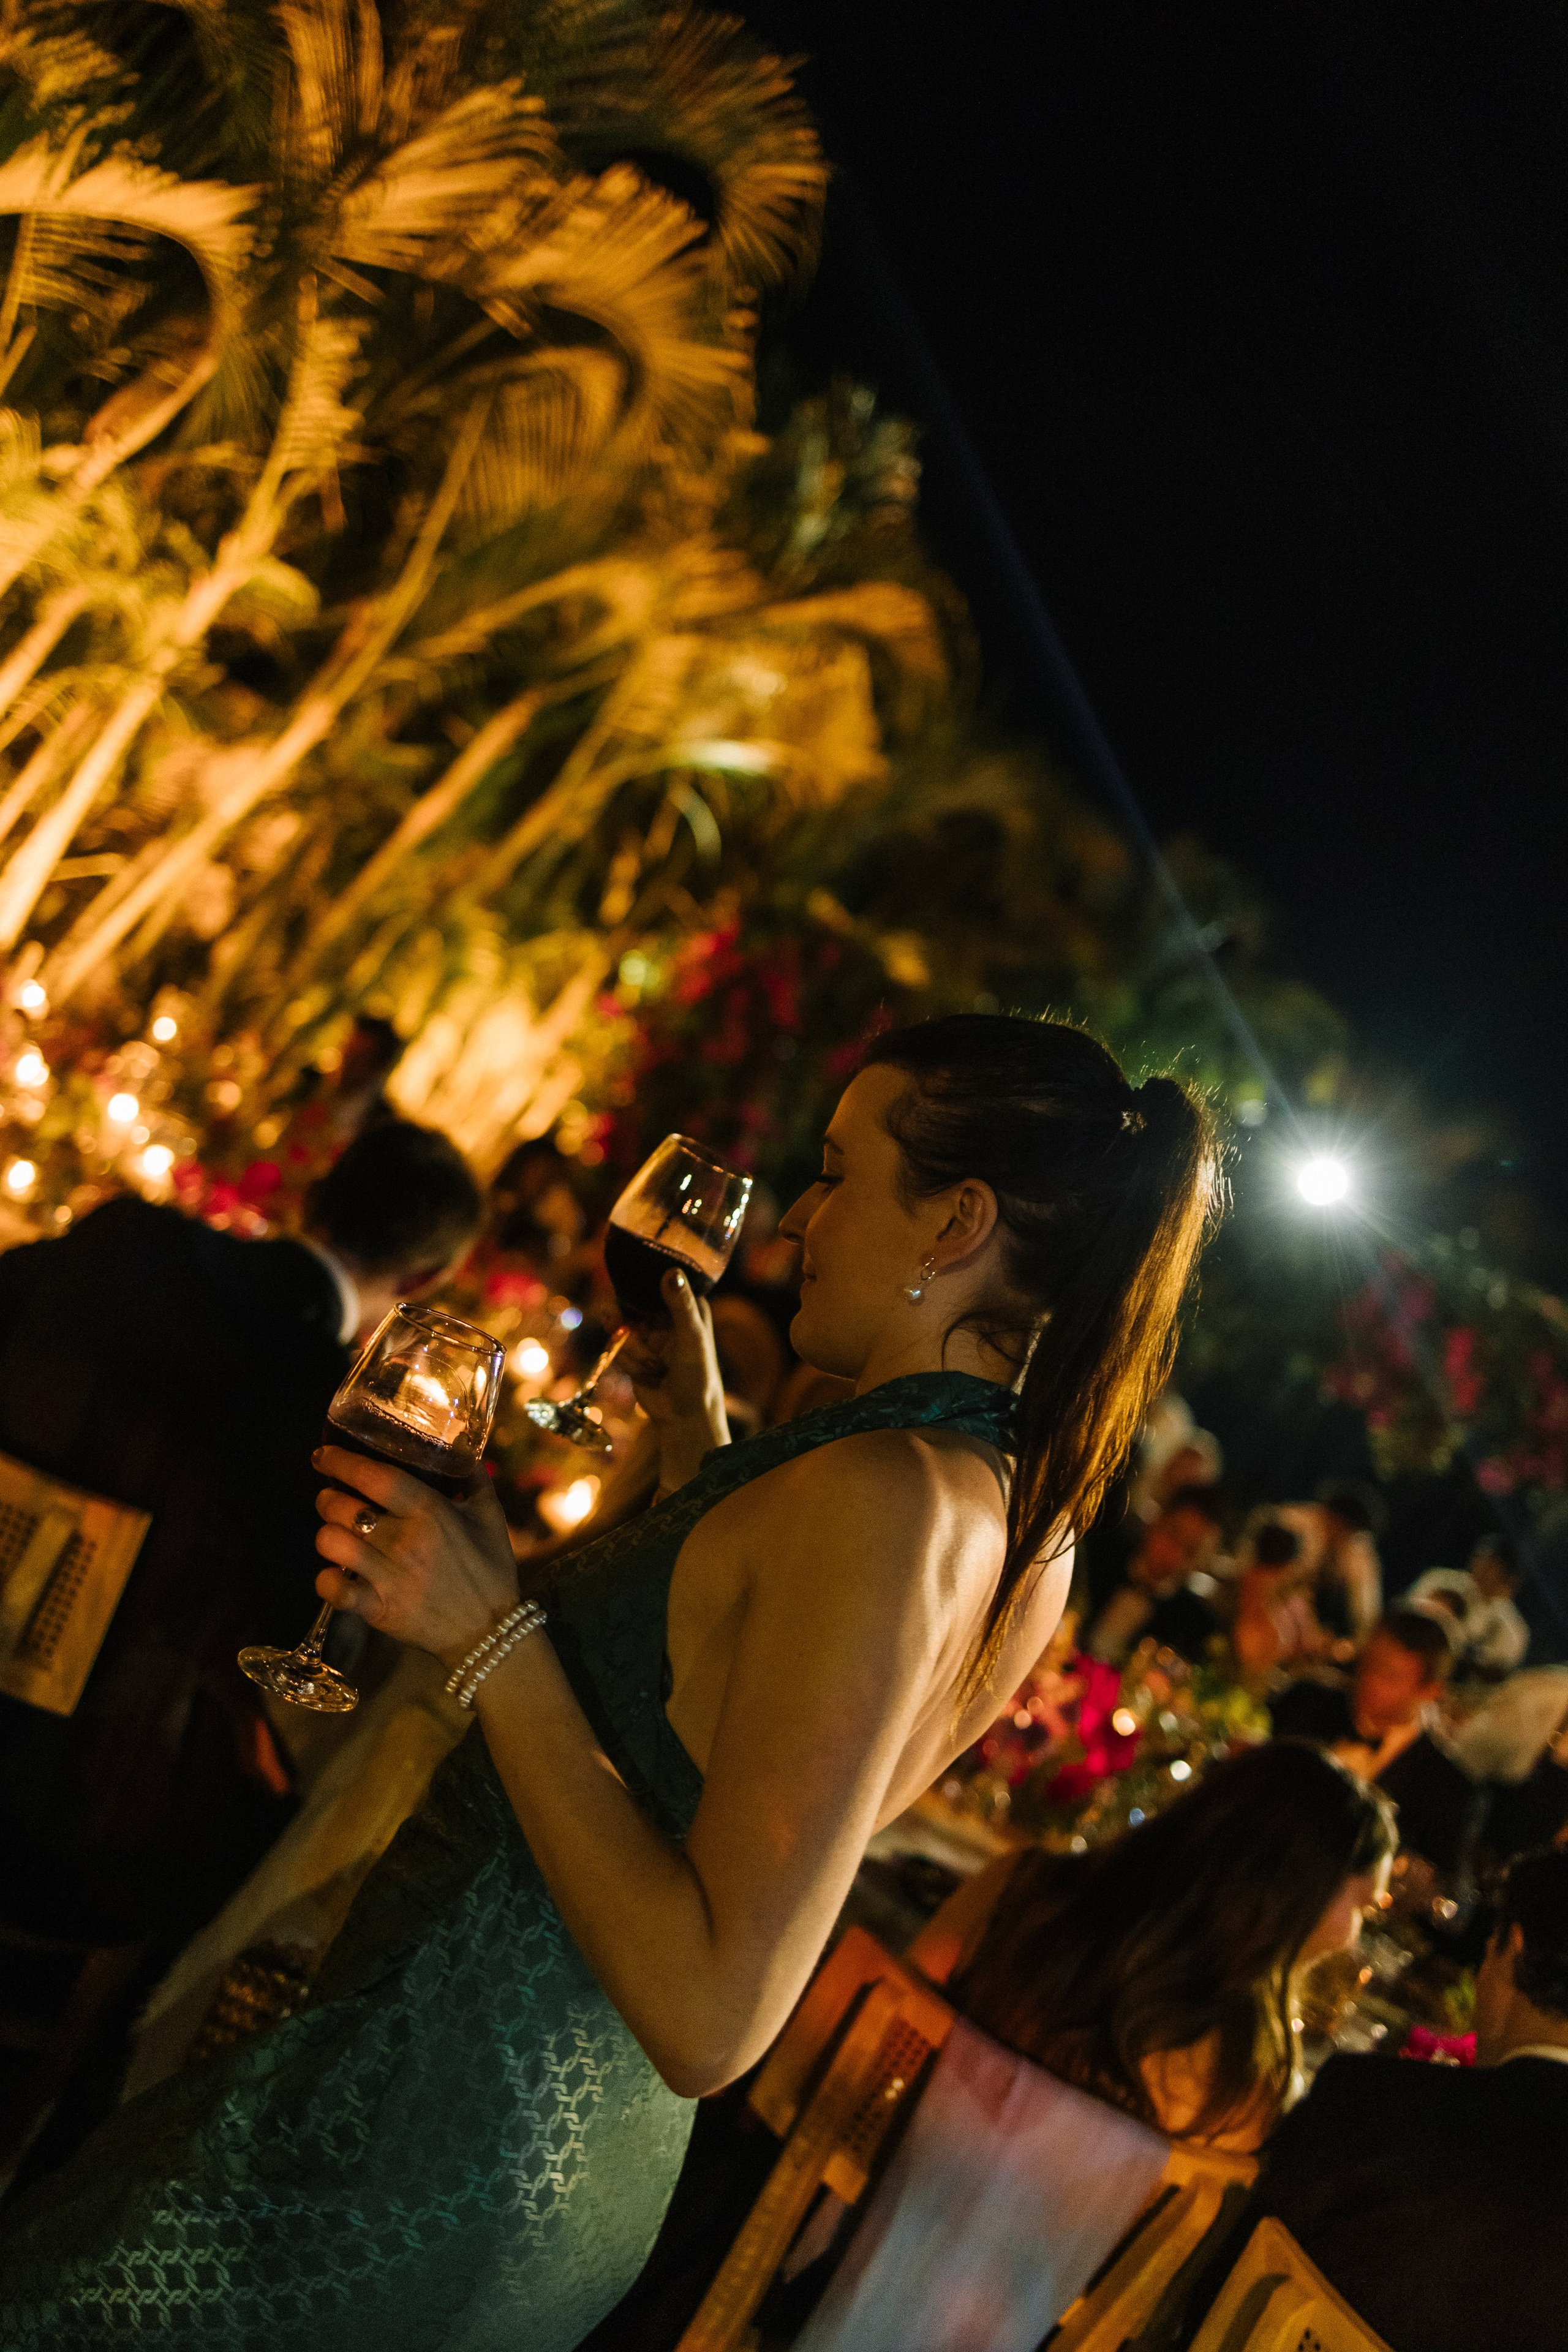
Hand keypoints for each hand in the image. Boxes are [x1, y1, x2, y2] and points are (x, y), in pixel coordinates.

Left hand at [313, 1446, 519, 1668]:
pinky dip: (326, 1579)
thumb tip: (461, 1445)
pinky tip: (334, 1573)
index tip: (323, 1455)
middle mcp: (404, 1540)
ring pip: (331, 1542)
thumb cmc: (490, 1569)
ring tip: (335, 1534)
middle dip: (327, 1499)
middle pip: (341, 1507)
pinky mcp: (378, 1609)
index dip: (341, 1461)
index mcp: (430, 1511)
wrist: (489, 1630)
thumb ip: (473, 1476)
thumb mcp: (491, 1515)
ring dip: (327, 1535)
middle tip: (331, 1499)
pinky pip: (333, 1589)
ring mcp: (388, 1576)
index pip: (374, 1476)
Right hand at [619, 1269, 728, 1492]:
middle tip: (615, 1323)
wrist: (683, 1416)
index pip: (657, 1278)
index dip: (639, 1281)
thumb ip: (680, 1305)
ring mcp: (648, 1333)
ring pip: (620, 1324)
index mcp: (687, 1304)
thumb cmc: (697, 1377)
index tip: (628, 1286)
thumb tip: (670, 1272)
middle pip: (630, 1298)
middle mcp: (666, 1314)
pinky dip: (629, 1362)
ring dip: (632, 1350)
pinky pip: (617, 1346)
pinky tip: (649, 1376)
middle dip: (625, 1319)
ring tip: (654, 1369)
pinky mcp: (633, 1350)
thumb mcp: (692, 1338)